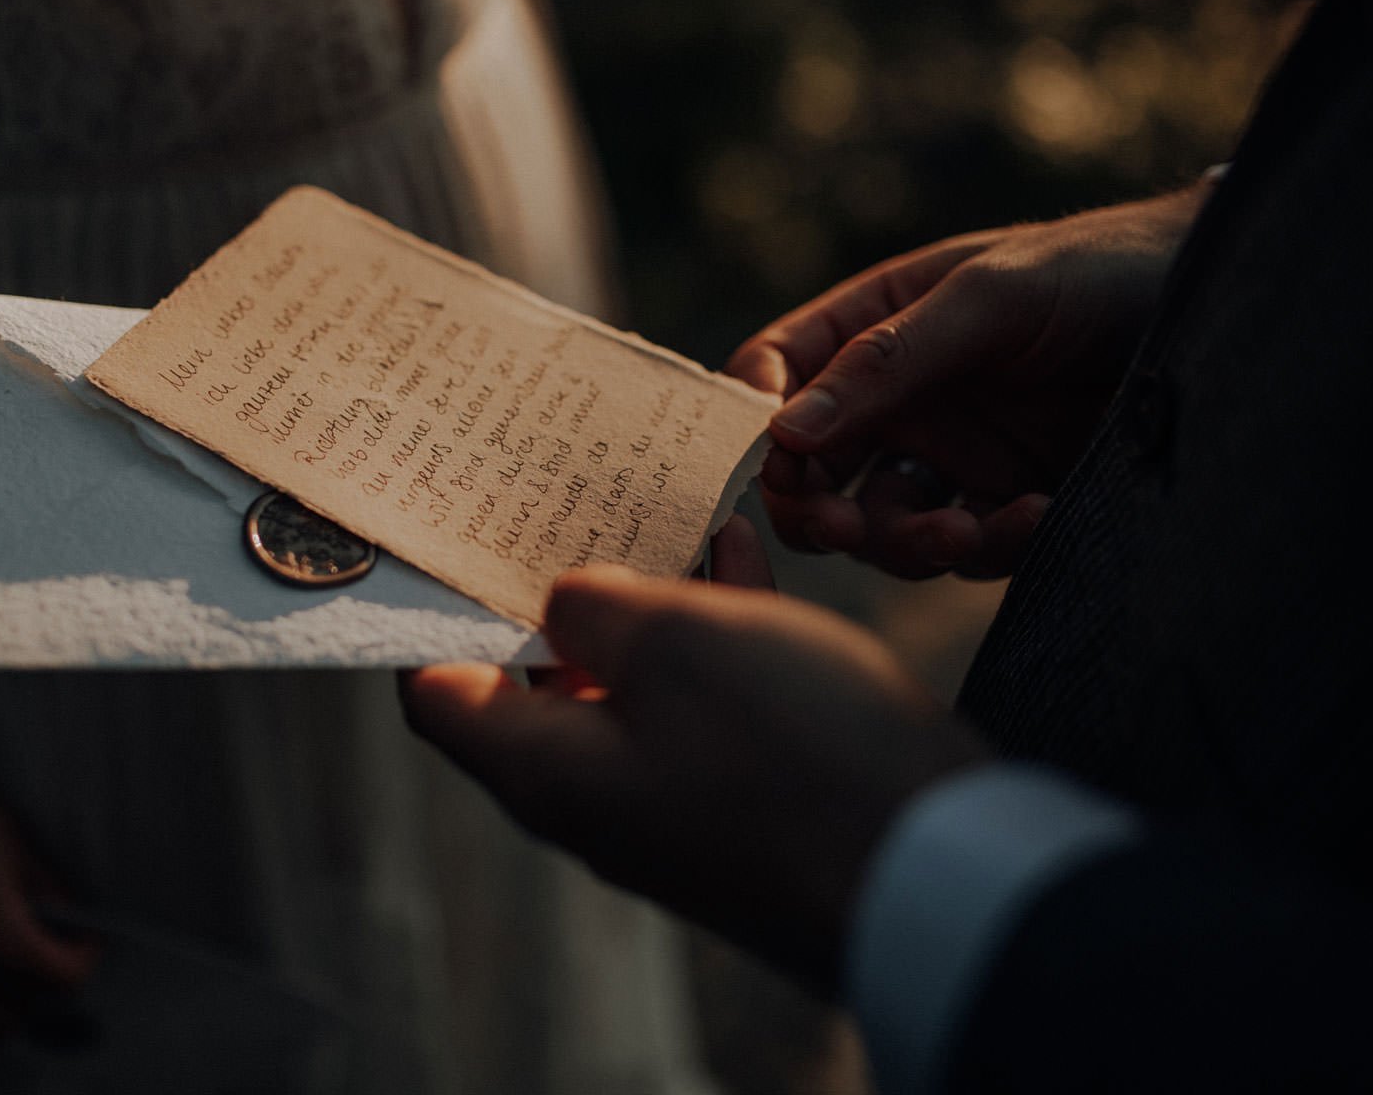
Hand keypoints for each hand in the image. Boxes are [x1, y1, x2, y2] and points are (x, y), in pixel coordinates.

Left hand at [402, 539, 982, 993]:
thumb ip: (594, 607)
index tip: (451, 540)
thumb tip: (564, 603)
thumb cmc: (792, 753)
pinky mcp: (747, 799)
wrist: (938, 870)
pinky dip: (714, 629)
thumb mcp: (675, 643)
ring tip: (663, 509)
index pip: (439, 693)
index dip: (434, 614)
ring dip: (649, 598)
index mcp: (545, 770)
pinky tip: (740, 552)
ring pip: (633, 681)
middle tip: (565, 502)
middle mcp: (595, 796)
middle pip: (538, 681)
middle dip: (555, 589)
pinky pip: (706, 701)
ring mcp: (674, 803)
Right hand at [726, 186, 1206, 577]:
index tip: (777, 457)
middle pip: (810, 471)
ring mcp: (949, 454)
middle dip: (817, 508)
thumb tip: (786, 432)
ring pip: (878, 527)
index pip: (777, 375)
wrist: (1219, 311)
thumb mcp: (988, 297)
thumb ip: (887, 362)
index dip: (755, 420)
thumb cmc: (1095, 271)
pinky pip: (964, 550)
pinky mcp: (1004, 503)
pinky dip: (987, 547)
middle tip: (846, 528)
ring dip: (906, 543)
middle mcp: (898, 397)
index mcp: (872, 327)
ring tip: (966, 532)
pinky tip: (1037, 515)